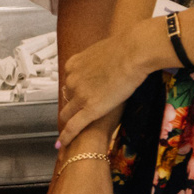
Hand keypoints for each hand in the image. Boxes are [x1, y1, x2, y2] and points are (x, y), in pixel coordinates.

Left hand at [57, 28, 149, 150]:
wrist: (132, 53)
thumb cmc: (125, 49)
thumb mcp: (102, 51)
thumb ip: (97, 62)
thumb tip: (104, 63)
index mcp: (73, 65)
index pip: (70, 82)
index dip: (75, 92)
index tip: (78, 98)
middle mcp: (72, 80)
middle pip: (67, 99)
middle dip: (71, 108)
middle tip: (77, 116)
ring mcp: (80, 95)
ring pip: (68, 114)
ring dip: (69, 122)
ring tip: (69, 132)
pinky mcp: (90, 109)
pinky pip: (74, 126)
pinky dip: (66, 137)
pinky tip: (61, 145)